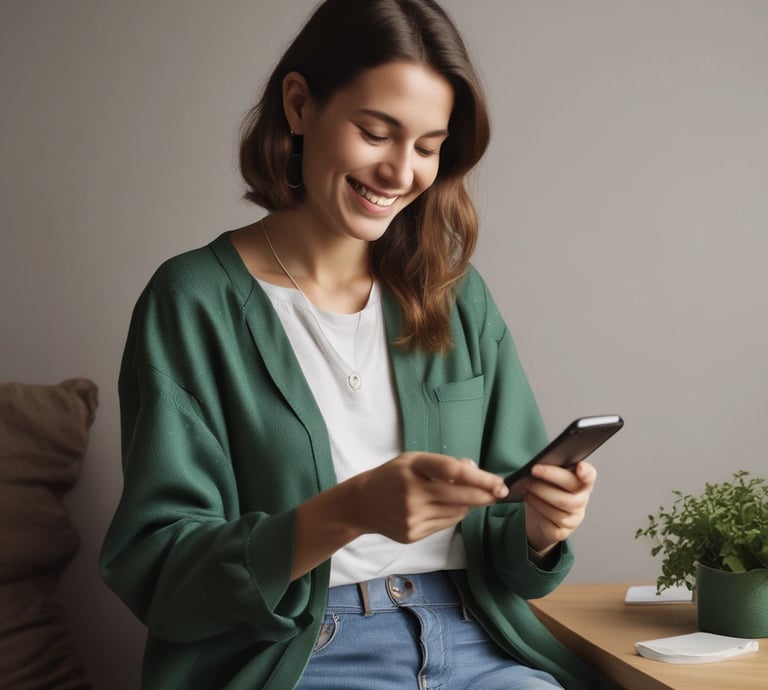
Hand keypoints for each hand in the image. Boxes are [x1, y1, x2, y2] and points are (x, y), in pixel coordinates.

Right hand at [350, 452, 508, 542]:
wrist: (362, 503)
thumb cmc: (393, 476)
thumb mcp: (414, 460)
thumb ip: (443, 464)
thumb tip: (475, 471)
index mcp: (412, 468)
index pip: (452, 471)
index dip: (479, 477)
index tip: (498, 482)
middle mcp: (411, 493)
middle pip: (460, 496)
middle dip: (485, 495)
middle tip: (500, 492)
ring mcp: (412, 517)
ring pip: (456, 512)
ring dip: (469, 504)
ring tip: (468, 496)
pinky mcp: (413, 534)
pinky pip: (446, 524)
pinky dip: (454, 515)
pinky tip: (447, 507)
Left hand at [523, 461, 596, 554]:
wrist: (541, 521)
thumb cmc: (548, 493)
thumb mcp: (551, 479)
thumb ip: (552, 469)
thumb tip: (538, 461)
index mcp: (581, 483)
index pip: (589, 475)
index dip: (586, 471)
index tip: (579, 467)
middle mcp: (581, 500)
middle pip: (572, 486)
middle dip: (551, 475)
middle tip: (534, 470)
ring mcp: (574, 517)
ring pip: (561, 502)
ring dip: (540, 491)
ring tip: (526, 484)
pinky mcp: (562, 530)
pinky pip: (550, 518)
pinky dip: (536, 505)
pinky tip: (528, 497)